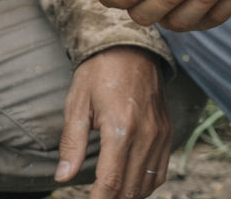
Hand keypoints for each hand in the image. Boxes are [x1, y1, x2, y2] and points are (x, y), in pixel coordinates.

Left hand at [55, 47, 171, 198]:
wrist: (130, 47)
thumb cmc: (99, 72)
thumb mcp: (77, 104)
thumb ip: (71, 144)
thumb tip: (63, 177)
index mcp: (121, 128)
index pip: (111, 181)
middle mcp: (146, 134)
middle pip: (130, 189)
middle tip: (95, 198)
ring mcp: (160, 134)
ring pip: (147, 185)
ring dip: (128, 196)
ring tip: (109, 193)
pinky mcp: (167, 132)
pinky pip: (161, 172)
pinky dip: (146, 185)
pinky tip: (130, 184)